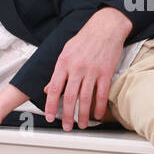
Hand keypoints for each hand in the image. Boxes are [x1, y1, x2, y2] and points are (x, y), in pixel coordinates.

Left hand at [44, 7, 130, 129]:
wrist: (106, 27)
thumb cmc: (85, 39)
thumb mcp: (66, 52)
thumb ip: (58, 72)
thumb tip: (48, 89)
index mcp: (64, 62)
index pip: (54, 88)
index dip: (51, 105)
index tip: (49, 117)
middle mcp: (77, 68)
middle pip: (70, 97)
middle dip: (67, 115)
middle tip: (66, 127)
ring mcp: (92, 71)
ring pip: (85, 98)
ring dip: (83, 115)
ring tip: (81, 124)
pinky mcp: (106, 72)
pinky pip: (101, 94)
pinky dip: (99, 107)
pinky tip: (97, 115)